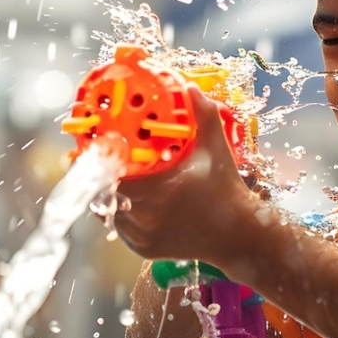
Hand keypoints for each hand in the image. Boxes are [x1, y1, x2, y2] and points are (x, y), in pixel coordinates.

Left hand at [115, 85, 260, 264]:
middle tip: (104, 161)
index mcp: (161, 190)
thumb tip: (190, 88)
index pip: (114, 175)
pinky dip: (122, 214)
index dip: (104, 162)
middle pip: (109, 192)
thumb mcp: (216, 149)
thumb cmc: (226, 190)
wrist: (238, 235)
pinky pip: (121, 228)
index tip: (100, 149)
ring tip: (115, 178)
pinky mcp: (144, 249)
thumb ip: (203, 116)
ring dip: (112, 196)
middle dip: (107, 176)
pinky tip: (130, 201)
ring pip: (112, 211)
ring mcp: (143, 236)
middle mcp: (148, 216)